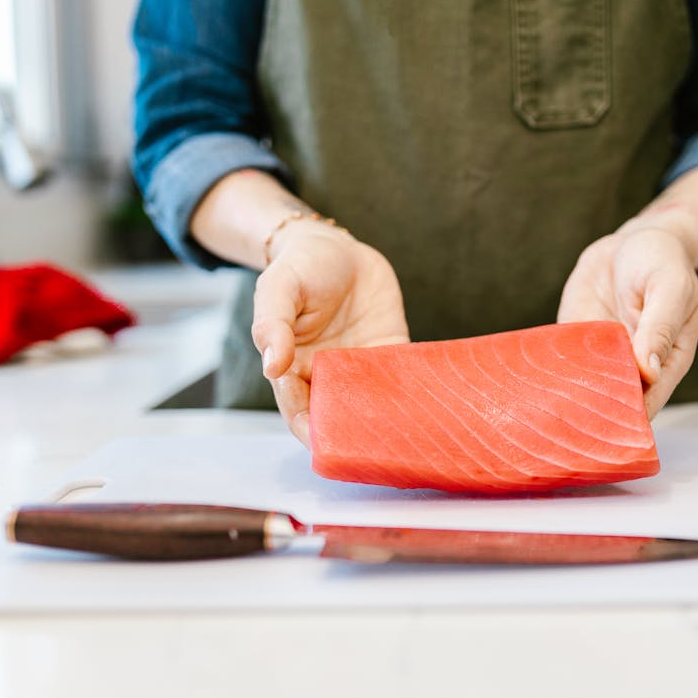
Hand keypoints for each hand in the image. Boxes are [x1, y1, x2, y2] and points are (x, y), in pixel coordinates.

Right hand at [253, 223, 408, 444]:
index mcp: (293, 369)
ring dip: (384, 423)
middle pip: (338, 418)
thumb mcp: (277, 288)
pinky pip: (402, 380)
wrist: (336, 246)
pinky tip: (425, 409)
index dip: (311, 431)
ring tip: (401, 439)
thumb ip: (272, 326)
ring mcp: (360, 368)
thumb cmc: (299, 267)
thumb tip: (272, 367)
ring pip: (372, 406)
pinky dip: (412, 395)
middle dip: (352, 437)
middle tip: (370, 451)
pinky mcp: (390, 353)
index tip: (324, 445)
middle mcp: (327, 376)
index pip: (299, 411)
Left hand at [557, 225, 697, 418]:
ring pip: (583, 387)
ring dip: (566, 397)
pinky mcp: (575, 342)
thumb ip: (661, 327)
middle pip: (613, 402)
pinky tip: (529, 381)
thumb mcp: (670, 287)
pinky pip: (559, 362)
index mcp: (667, 360)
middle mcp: (633, 366)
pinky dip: (545, 371)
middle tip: (570, 421)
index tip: (608, 427)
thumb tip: (650, 372)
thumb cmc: (661, 263)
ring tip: (545, 408)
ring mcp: (601, 356)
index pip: (650, 400)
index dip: (630, 415)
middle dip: (594, 413)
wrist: (632, 242)